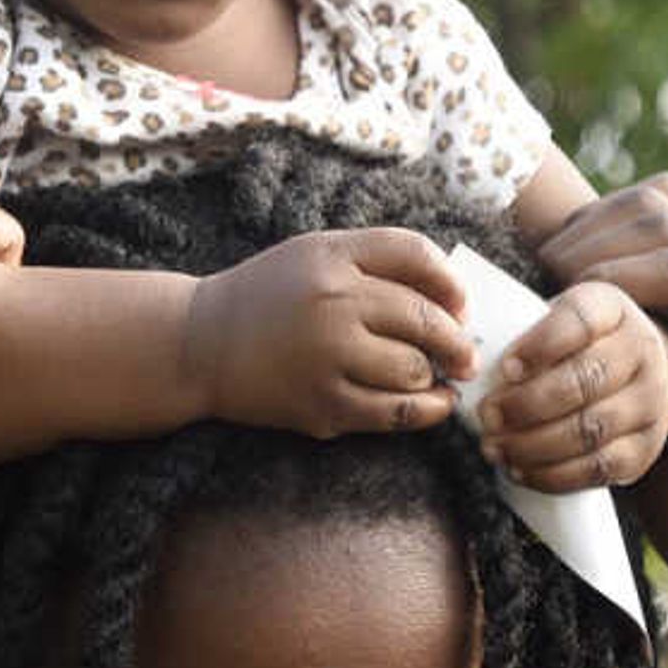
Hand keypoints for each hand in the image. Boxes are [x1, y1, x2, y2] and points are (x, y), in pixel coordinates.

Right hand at [182, 228, 476, 437]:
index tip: (460, 304)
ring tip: (441, 377)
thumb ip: (376, 261)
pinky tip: (433, 404)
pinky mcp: (322, 406)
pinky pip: (394, 413)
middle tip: (468, 354)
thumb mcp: (315, 254)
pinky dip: (425, 411)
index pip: (414, 254)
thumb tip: (453, 297)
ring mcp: (327, 359)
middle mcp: (332, 304)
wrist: (199, 345)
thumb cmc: (268, 296)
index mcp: (331, 257)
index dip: (450, 281)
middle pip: (425, 318)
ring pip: (414, 370)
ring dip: (436, 376)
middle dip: (457, 341)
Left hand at [477, 280, 667, 492]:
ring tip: (494, 447)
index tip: (505, 368)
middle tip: (487, 417)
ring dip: (533, 444)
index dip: (540, 346)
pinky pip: (597, 468)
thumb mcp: (554, 320)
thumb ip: (519, 330)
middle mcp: (641, 351)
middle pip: (585, 381)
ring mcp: (650, 402)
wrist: (633, 374)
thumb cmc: (573, 345)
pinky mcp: (643, 449)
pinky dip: (552, 474)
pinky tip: (520, 469)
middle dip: (527, 404)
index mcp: (612, 309)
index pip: (580, 321)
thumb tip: (465, 357)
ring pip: (590, 429)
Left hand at [532, 173, 667, 609]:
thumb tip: (534, 375)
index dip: (589, 231)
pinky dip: (630, 282)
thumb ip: (620, 386)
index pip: (658, 221)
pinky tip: (589, 311)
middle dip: (584, 227)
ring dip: (594, 252)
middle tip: (533, 271)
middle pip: (660, 204)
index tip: (532, 274)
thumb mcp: (651, 435)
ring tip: (548, 290)